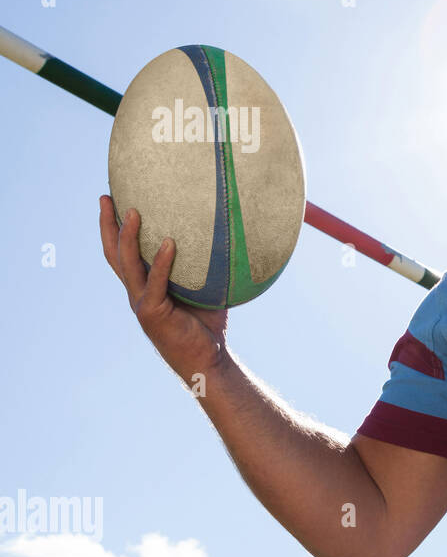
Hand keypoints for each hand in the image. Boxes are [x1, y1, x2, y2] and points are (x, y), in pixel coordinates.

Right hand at [98, 195, 229, 381]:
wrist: (207, 359)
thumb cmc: (207, 324)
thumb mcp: (205, 289)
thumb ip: (206, 266)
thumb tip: (229, 235)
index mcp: (144, 286)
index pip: (122, 253)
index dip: (114, 228)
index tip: (112, 200)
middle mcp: (137, 292)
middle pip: (114, 254)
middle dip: (108, 225)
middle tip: (107, 197)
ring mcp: (142, 303)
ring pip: (127, 265)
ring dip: (128, 237)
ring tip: (133, 211)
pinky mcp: (153, 314)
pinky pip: (156, 283)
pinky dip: (161, 262)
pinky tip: (169, 242)